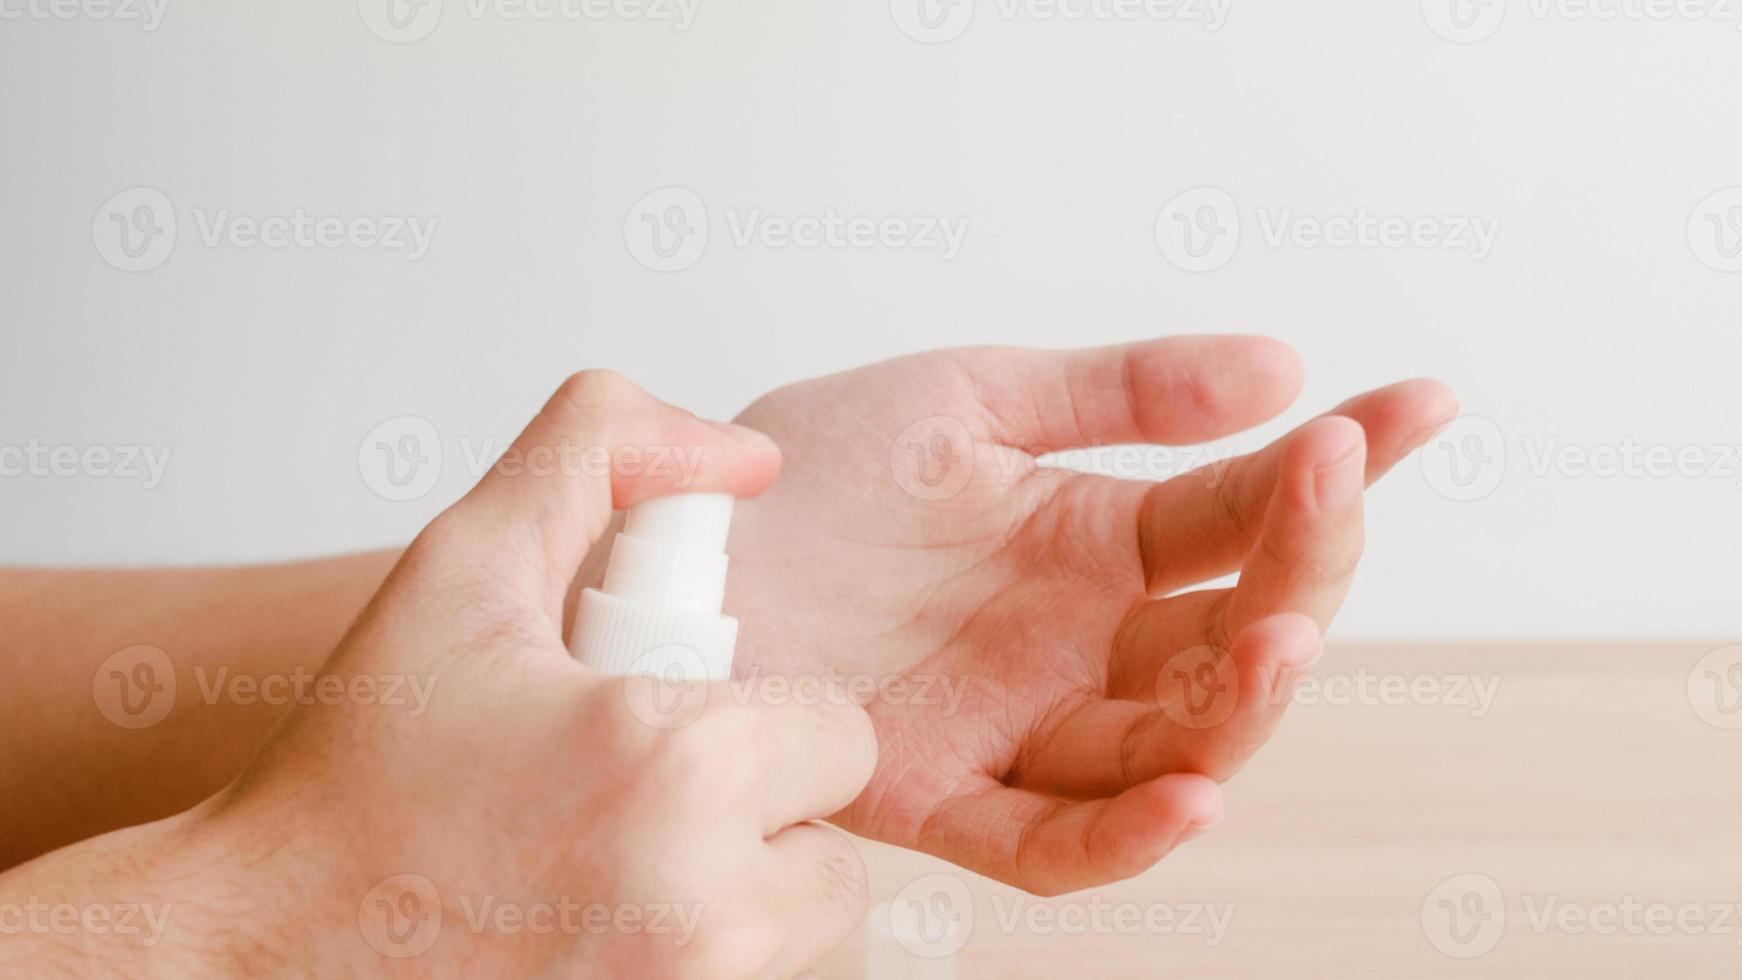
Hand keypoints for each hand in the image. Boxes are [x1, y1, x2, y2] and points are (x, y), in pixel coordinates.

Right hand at [187, 373, 875, 977]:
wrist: (252, 951)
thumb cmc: (354, 778)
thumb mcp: (461, 567)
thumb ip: (598, 453)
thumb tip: (742, 456)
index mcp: (675, 770)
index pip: (843, 736)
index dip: (769, 722)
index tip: (680, 728)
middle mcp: (704, 914)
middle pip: (835, 857)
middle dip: (764, 821)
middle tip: (651, 804)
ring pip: (804, 941)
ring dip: (745, 904)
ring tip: (627, 869)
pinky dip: (706, 966)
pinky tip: (611, 937)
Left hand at [720, 337, 1455, 893]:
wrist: (674, 541)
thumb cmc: (809, 471)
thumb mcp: (967, 396)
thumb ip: (1117, 391)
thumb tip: (1283, 368)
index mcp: (1095, 542)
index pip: (1244, 513)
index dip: (1333, 469)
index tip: (1418, 408)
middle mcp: (1080, 643)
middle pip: (1233, 636)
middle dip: (1299, 574)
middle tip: (1327, 498)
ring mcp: (1023, 723)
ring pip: (1173, 744)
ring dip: (1240, 706)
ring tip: (1279, 636)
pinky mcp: (947, 794)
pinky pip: (1054, 839)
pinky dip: (1127, 833)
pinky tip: (1194, 796)